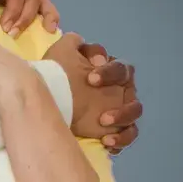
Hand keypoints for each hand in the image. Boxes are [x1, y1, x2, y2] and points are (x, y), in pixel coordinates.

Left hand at [44, 36, 140, 152]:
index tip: (90, 78)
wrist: (48, 102)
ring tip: (103, 122)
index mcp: (111, 70)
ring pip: (135, 111)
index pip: (120, 67)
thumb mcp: (60, 54)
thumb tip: (80, 40)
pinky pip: (128, 134)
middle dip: (117, 91)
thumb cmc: (57, 75)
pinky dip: (121, 138)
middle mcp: (120, 88)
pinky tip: (106, 141)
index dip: (108, 71)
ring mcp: (121, 108)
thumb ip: (72, 42)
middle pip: (132, 89)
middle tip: (97, 98)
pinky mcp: (117, 128)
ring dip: (122, 116)